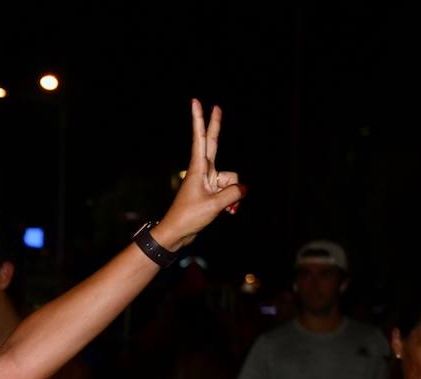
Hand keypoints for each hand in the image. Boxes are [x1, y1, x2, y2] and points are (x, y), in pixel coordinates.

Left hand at [159, 100, 244, 247]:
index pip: (200, 139)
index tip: (196, 103)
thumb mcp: (215, 205)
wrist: (177, 233)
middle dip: (216, 126)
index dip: (200, 120)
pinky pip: (231, 191)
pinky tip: (229, 212)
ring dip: (233, 195)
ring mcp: (208, 180)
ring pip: (232, 179)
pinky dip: (232, 201)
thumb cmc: (189, 217)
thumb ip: (234, 193)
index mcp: (198, 168)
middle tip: (217, 106)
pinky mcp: (212, 191)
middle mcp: (203, 170)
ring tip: (223, 208)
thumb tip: (243, 188)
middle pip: (213, 143)